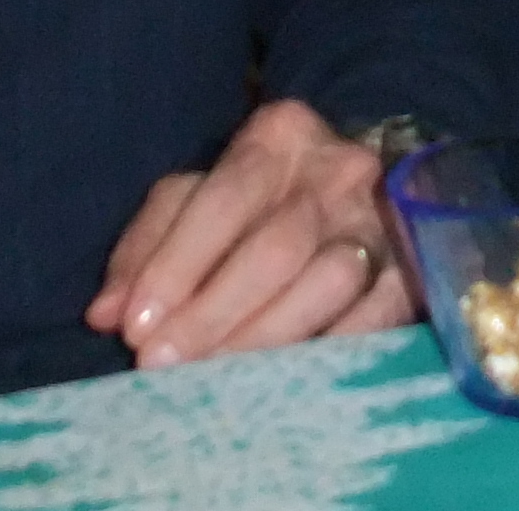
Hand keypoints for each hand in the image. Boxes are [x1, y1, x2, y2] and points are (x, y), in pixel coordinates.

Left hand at [86, 96, 406, 367]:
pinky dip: (327, 352)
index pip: (225, 194)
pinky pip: (376, 317)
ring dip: (264, 338)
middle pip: (277, 244)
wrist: (360, 184)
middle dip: (213, 311)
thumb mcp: (198, 196)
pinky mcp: (412, 271)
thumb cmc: (257, 198)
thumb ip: (149, 243)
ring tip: (213, 382)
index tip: (134, 326)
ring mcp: (383, 220)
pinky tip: (281, 382)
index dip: (177, 264)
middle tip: (162, 365)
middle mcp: (339, 170)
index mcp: (280, 135)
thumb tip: (106, 312)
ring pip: (329, 279)